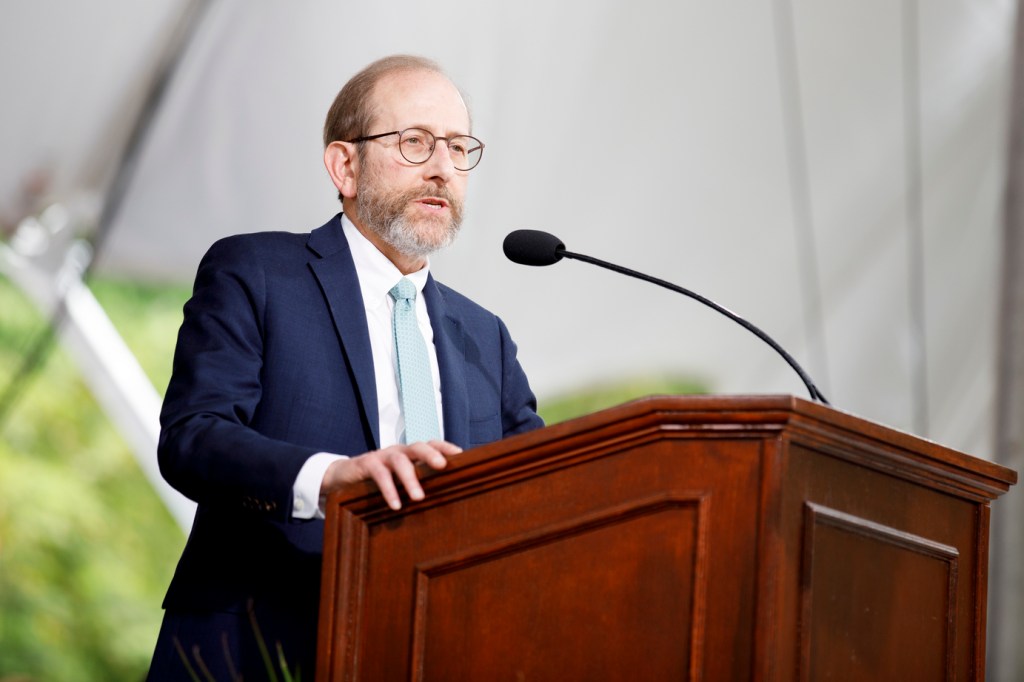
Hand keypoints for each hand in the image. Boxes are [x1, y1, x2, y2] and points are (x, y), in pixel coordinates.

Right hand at [321, 440, 461, 509]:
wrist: (342, 476)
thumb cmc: (378, 480)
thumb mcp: (398, 479)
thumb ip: (416, 482)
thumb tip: (445, 499)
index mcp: (409, 454)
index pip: (430, 444)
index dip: (445, 447)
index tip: (460, 454)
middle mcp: (398, 451)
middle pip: (417, 446)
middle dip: (431, 454)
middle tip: (442, 465)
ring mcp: (382, 456)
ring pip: (399, 461)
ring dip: (410, 478)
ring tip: (418, 497)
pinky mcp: (366, 464)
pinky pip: (379, 475)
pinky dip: (388, 490)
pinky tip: (395, 505)